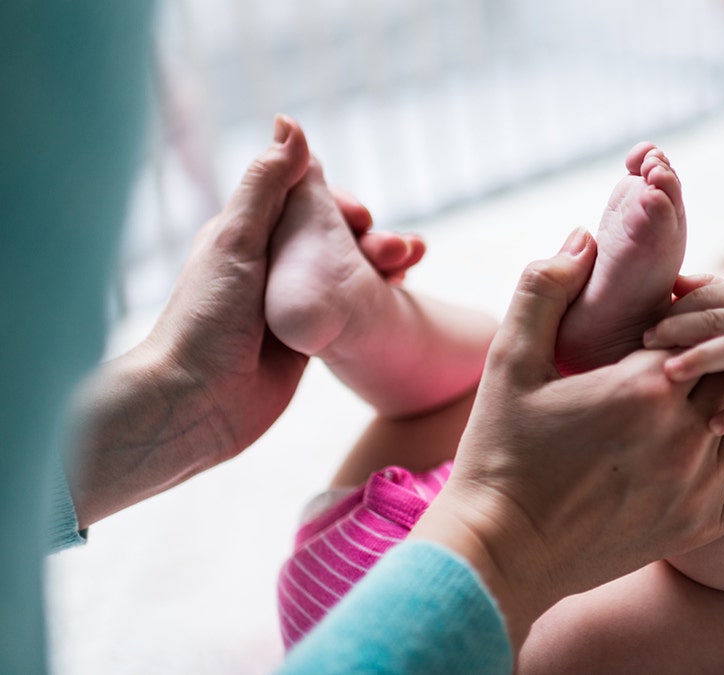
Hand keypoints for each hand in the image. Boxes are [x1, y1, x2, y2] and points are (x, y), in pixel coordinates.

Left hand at [67, 116, 386, 526]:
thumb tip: (290, 123)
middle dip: (371, 235)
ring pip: (346, 269)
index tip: (362, 217)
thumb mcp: (237, 241)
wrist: (197, 406)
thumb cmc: (206, 320)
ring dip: (381, 263)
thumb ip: (266, 185)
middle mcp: (268, 264)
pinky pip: (350, 306)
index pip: (304, 197)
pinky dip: (376, 296)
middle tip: (400, 252)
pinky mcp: (307, 338)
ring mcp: (290, 302)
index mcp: (245, 233)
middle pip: (332, 233)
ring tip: (408, 270)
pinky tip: (399, 295)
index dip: (339, 201)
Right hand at [409, 229, 723, 650]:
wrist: (500, 550)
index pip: (696, 330)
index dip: (680, 326)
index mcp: (643, 383)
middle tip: (690, 363)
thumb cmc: (498, 453)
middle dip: (716, 360)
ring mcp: (697, 484)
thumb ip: (545, 289)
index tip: (656, 334)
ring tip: (716, 397)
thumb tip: (585, 238)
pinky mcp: (699, 526)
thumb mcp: (509, 361)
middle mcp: (683, 432)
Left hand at [644, 274, 723, 434]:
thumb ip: (710, 292)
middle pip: (716, 318)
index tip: (647, 331)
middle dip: (679, 329)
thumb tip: (673, 281)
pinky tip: (713, 425)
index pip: (707, 297)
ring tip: (670, 373)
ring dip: (702, 358)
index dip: (676, 310)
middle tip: (646, 343)